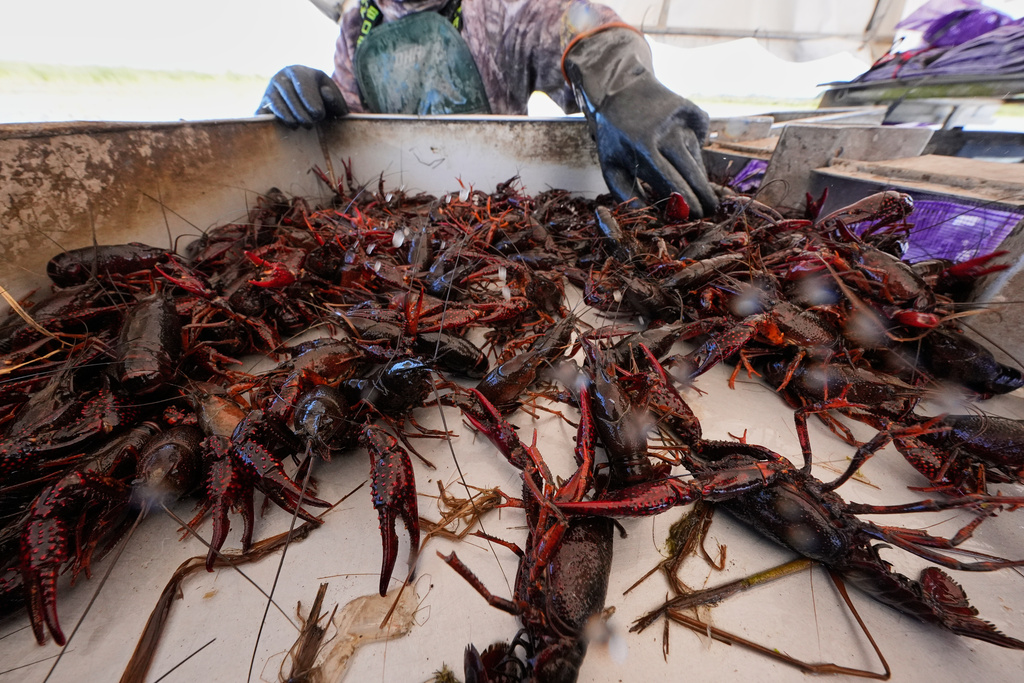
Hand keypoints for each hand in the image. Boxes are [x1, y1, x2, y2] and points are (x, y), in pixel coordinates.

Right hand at [257, 65, 348, 128]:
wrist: (309, 111)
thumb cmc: (323, 105)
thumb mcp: (334, 101)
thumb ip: (335, 99)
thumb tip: (326, 93)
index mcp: (300, 72)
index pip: (301, 80)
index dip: (309, 99)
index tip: (318, 115)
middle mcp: (282, 76)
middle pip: (287, 91)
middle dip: (300, 110)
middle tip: (310, 124)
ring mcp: (270, 89)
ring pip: (276, 100)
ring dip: (289, 115)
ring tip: (301, 125)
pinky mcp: (264, 103)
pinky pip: (266, 110)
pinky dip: (278, 118)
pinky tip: (291, 125)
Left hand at [564, 28, 717, 217]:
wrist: (617, 88)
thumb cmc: (614, 136)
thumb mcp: (610, 165)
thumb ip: (627, 194)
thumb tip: (651, 217)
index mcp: (643, 150)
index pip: (672, 184)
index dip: (687, 203)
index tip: (695, 216)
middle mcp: (666, 134)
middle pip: (692, 172)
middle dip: (703, 195)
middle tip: (710, 210)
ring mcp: (681, 120)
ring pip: (697, 157)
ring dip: (700, 176)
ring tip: (698, 190)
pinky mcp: (691, 110)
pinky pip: (702, 136)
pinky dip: (698, 148)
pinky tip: (688, 154)